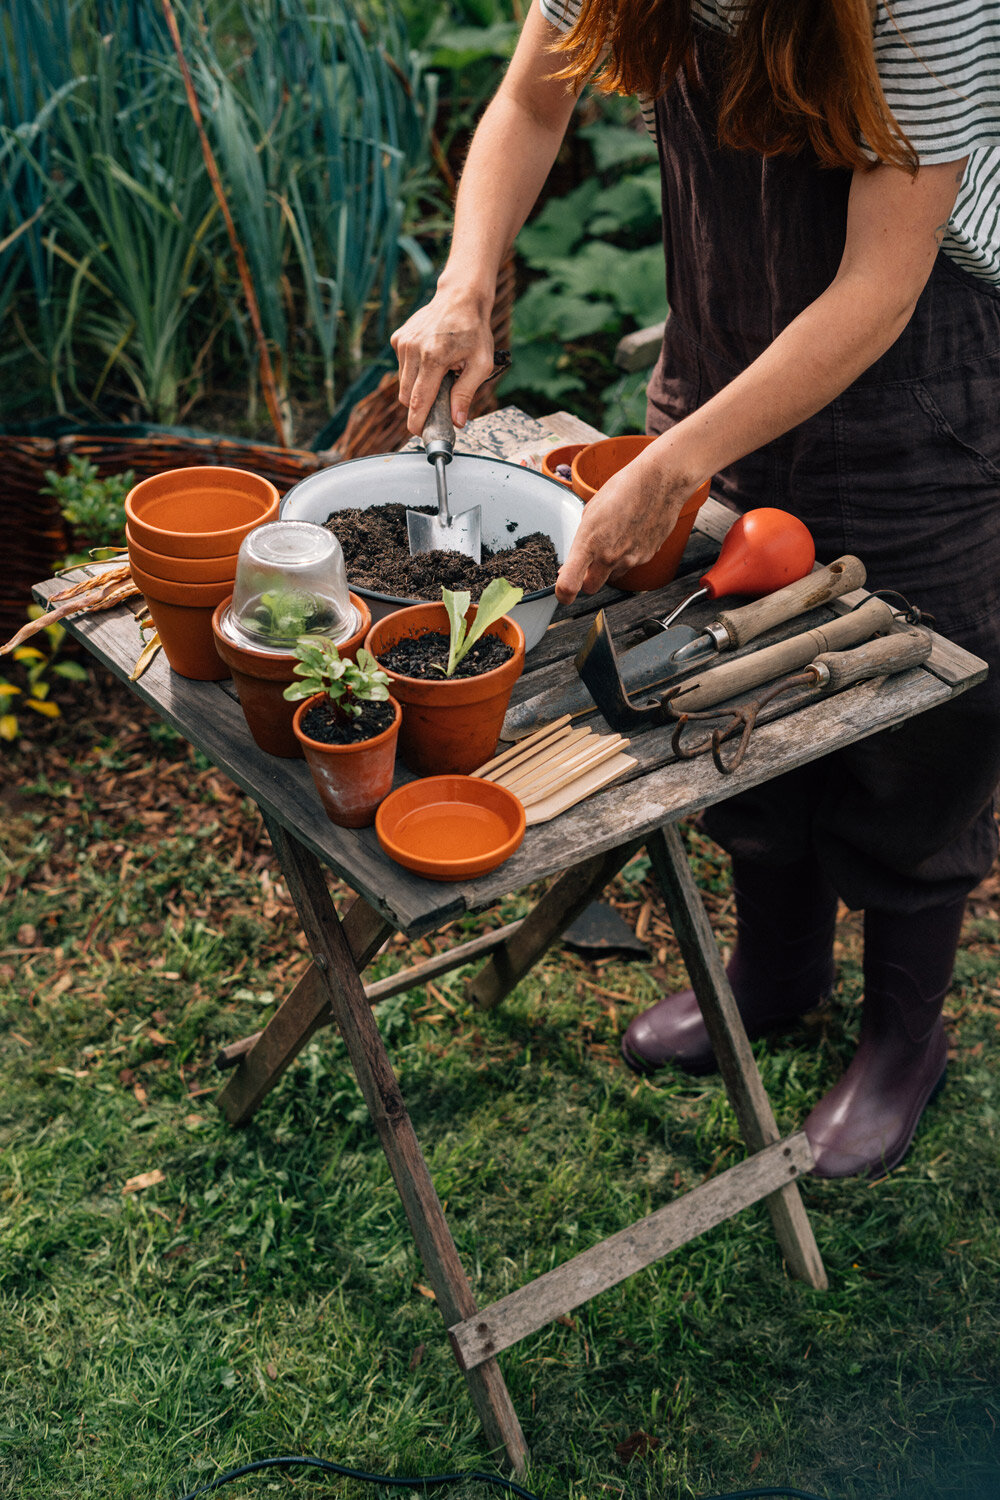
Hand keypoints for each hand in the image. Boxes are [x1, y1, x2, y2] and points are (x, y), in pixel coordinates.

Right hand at [390, 283, 495, 434]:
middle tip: (440, 404)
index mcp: (434, 357)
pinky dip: (414, 371)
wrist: (461, 297)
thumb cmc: (474, 330)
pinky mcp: (398, 338)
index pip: (419, 401)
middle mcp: (413, 349)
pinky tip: (431, 359)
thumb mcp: (480, 364)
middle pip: (407, 397)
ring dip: (419, 387)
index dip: (418, 422)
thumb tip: (457, 422)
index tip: (421, 434)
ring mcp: (403, 342)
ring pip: (403, 384)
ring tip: (440, 374)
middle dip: (421, 406)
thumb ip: (466, 394)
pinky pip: (402, 368)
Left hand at [555, 442, 702, 603]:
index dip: (564, 594)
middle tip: (587, 564)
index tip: (563, 594)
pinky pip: (630, 565)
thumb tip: (577, 558)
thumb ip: (583, 539)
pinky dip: (626, 556)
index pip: (570, 583)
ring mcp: (629, 559)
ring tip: (613, 538)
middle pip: (591, 587)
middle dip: (586, 580)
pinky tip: (629, 534)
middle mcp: (609, 556)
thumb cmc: (624, 488)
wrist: (659, 482)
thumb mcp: (591, 511)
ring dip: (607, 567)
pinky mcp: (646, 557)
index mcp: (589, 542)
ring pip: (611, 576)